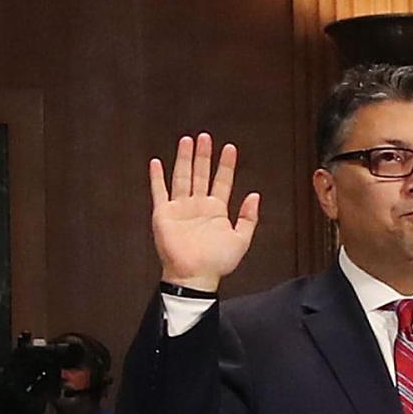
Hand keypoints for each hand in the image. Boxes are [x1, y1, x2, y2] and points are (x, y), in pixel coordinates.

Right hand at [150, 133, 260, 289]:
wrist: (194, 276)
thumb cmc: (216, 263)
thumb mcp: (241, 240)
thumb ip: (249, 218)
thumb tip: (255, 195)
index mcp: (216, 211)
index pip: (222, 181)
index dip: (226, 165)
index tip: (230, 148)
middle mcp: (198, 206)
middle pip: (201, 174)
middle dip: (204, 155)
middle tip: (206, 137)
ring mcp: (180, 208)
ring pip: (182, 177)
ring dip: (184, 159)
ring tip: (187, 141)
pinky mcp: (163, 214)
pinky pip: (159, 191)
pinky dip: (157, 177)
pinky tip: (157, 163)